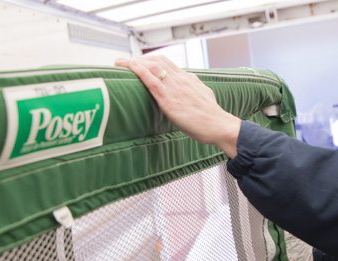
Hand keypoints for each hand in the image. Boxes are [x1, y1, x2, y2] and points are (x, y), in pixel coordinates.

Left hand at [115, 56, 240, 157]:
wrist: (218, 125)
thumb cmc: (212, 116)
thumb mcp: (204, 96)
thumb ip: (193, 89)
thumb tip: (188, 88)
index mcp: (188, 78)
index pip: (166, 61)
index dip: (150, 59)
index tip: (139, 61)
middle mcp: (180, 79)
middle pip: (156, 60)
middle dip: (138, 59)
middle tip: (124, 62)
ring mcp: (174, 88)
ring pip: (151, 67)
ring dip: (132, 63)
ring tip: (119, 64)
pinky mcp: (169, 100)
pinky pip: (151, 81)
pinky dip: (138, 71)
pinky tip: (129, 68)